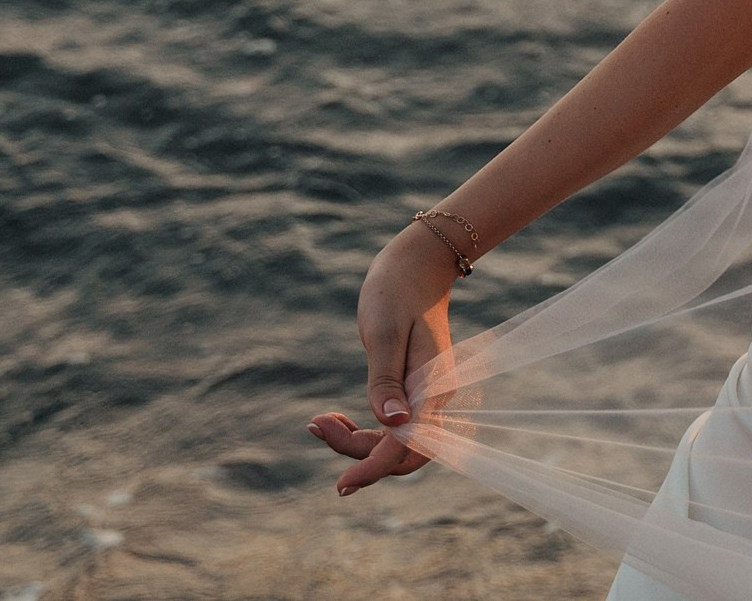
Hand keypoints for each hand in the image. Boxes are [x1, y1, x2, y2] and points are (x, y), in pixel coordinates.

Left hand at [310, 225, 459, 494]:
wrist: (415, 265)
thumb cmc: (397, 292)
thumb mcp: (384, 332)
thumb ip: (386, 380)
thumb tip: (391, 424)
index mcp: (433, 387)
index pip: (406, 443)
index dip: (374, 468)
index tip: (340, 486)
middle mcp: (435, 399)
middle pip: (402, 453)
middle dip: (360, 455)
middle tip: (316, 425)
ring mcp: (425, 397)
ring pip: (395, 444)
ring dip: (356, 444)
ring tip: (318, 421)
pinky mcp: (413, 393)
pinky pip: (391, 428)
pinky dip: (362, 431)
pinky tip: (334, 419)